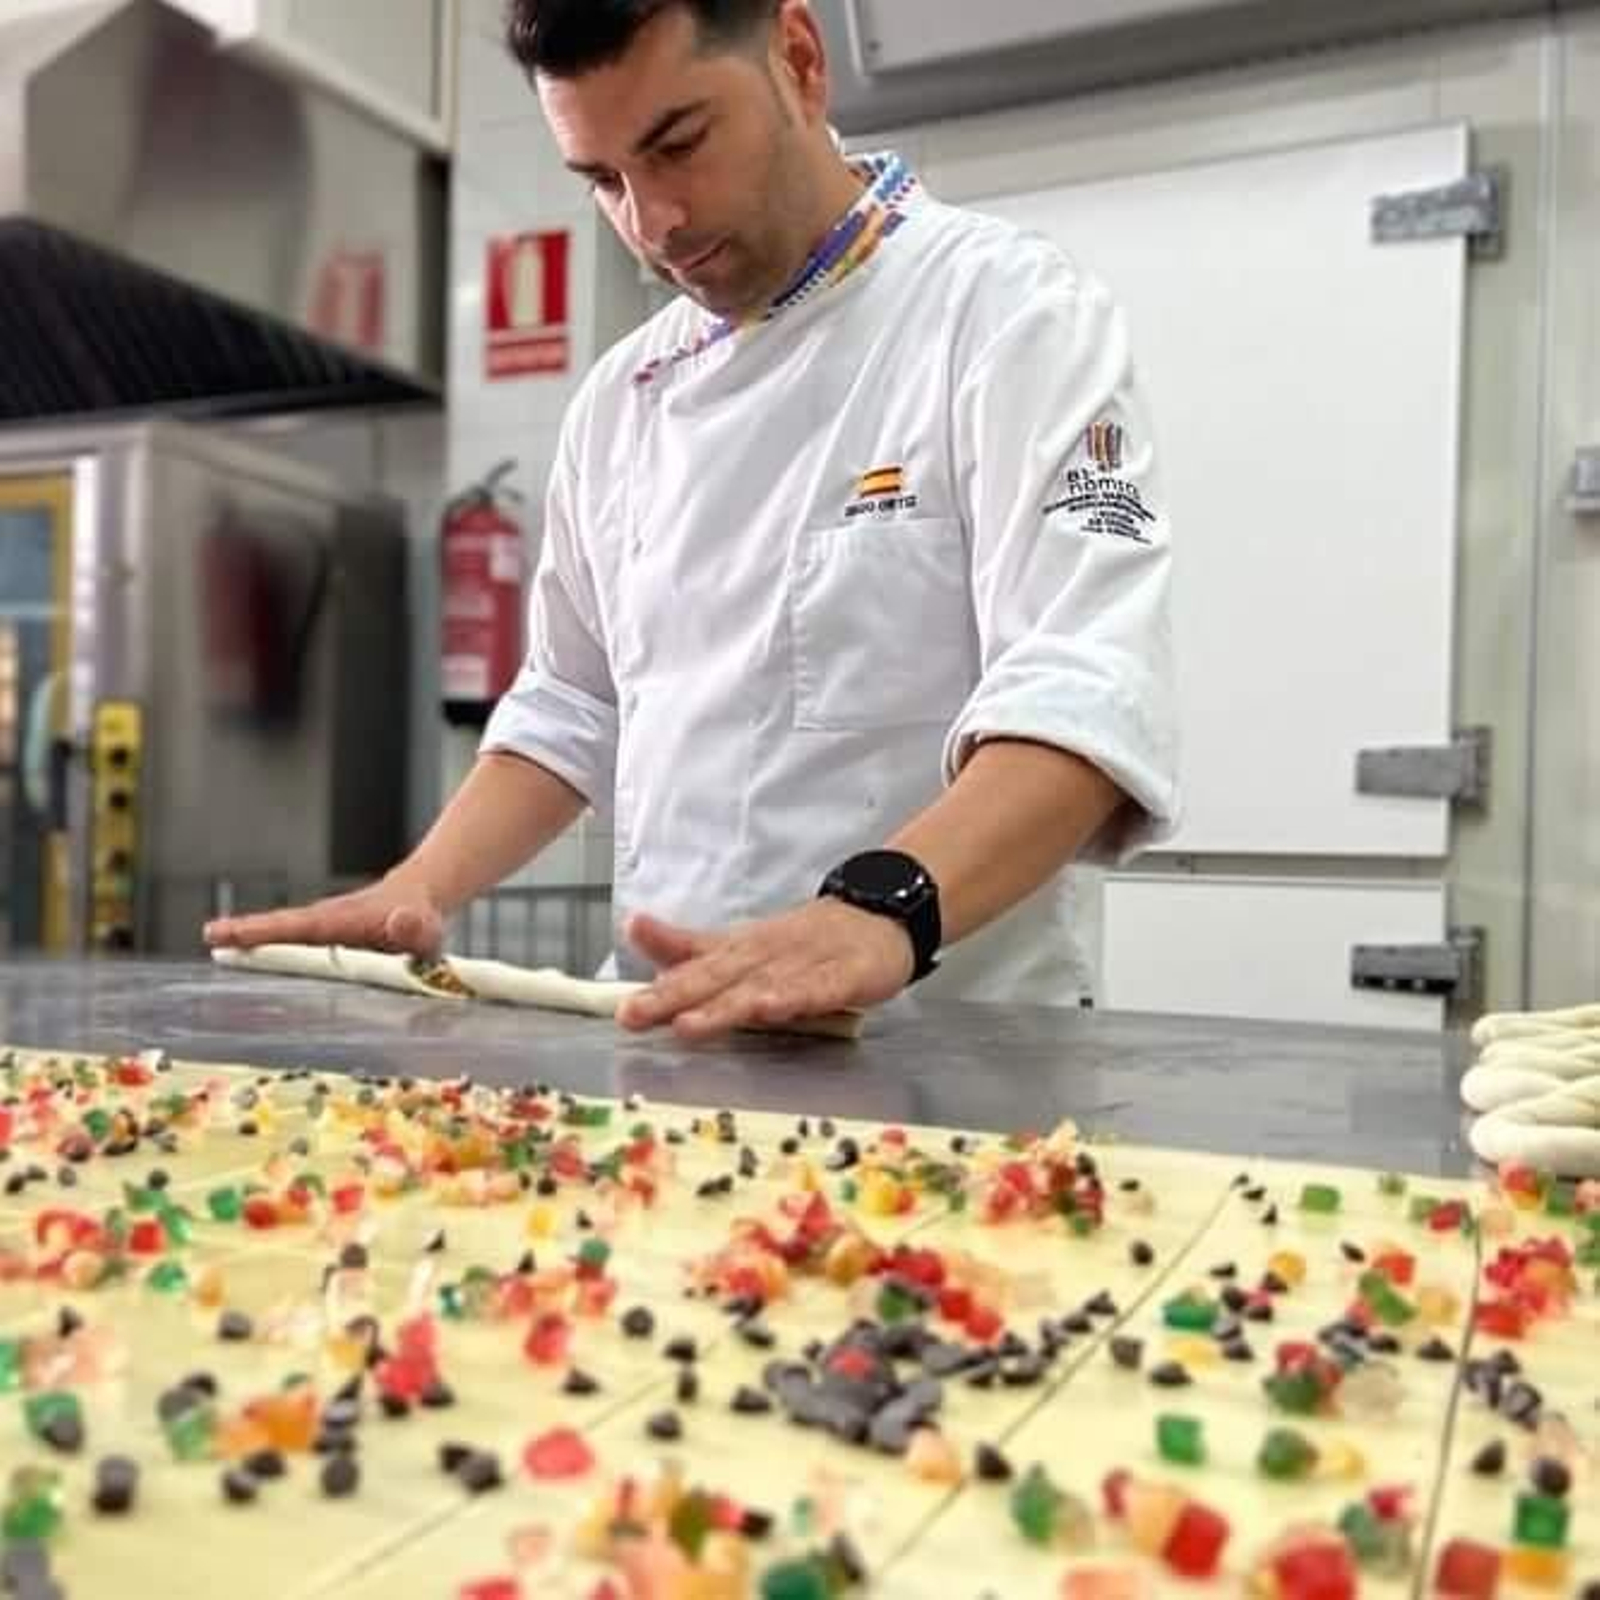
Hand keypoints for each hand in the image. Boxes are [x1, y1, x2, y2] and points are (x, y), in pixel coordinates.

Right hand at [202, 873, 444, 957]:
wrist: (420, 900)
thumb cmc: (421, 919)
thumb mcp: (424, 926)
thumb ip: (414, 927)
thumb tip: (402, 923)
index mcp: (341, 922)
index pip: (296, 928)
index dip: (262, 933)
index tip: (224, 933)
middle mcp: (324, 922)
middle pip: (280, 929)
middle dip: (244, 934)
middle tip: (210, 937)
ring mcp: (321, 930)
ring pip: (282, 936)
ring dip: (249, 940)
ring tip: (215, 945)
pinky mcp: (323, 938)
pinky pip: (292, 945)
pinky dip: (265, 948)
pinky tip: (242, 958)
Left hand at [615, 898, 914, 1039]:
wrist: (876, 918)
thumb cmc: (803, 940)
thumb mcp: (740, 943)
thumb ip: (688, 946)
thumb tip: (634, 927)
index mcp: (739, 951)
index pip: (692, 969)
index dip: (658, 990)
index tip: (623, 1010)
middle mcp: (764, 955)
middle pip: (715, 978)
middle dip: (674, 997)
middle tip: (635, 1015)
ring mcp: (802, 964)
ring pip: (758, 987)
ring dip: (723, 1005)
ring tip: (689, 1024)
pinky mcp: (841, 976)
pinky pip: (816, 989)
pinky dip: (793, 997)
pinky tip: (772, 1008)